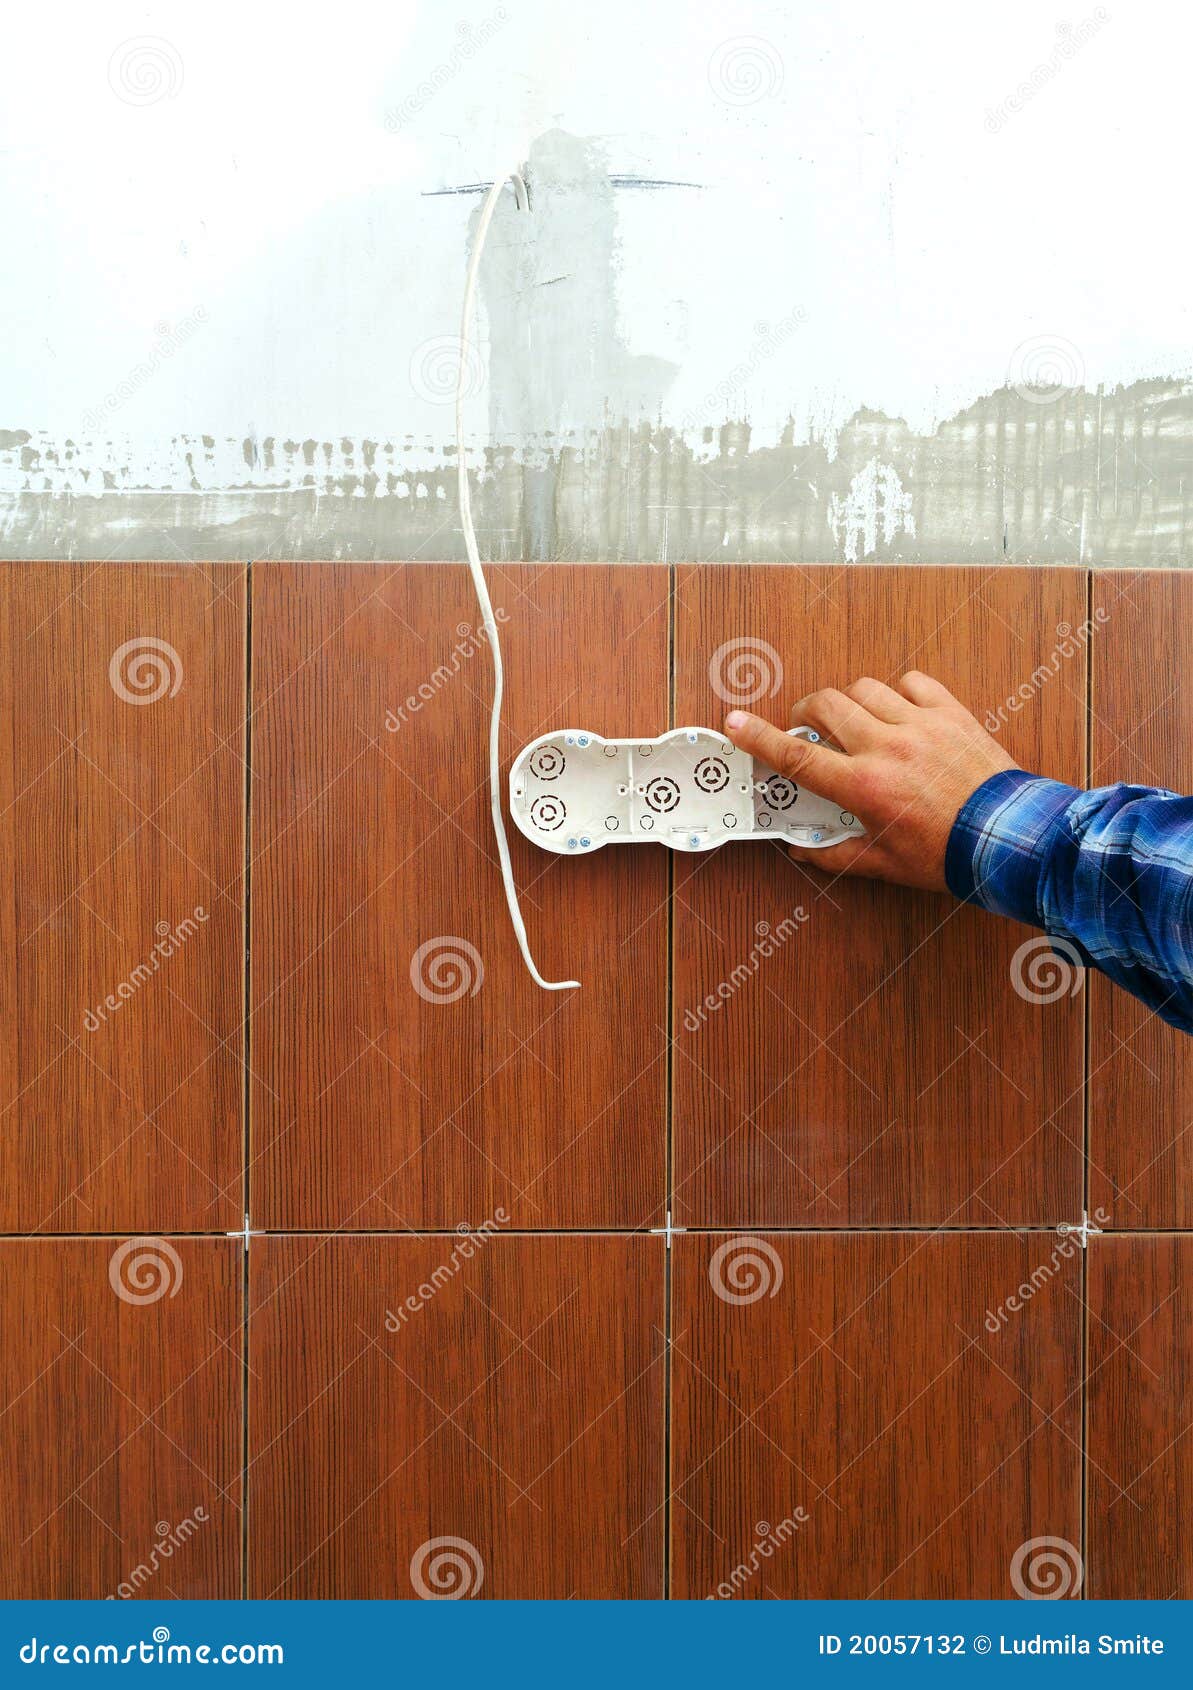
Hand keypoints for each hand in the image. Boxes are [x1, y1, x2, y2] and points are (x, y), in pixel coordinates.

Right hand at [724, 671, 1017, 891]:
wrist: (1010, 839)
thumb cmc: (949, 855)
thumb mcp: (884, 865)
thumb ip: (835, 854)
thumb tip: (800, 850)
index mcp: (864, 786)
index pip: (797, 756)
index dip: (760, 737)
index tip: (736, 723)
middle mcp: (886, 747)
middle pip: (825, 706)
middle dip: (807, 711)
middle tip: (808, 726)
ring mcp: (920, 724)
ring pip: (865, 689)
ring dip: (850, 700)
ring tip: (856, 720)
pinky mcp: (950, 713)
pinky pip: (912, 683)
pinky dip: (898, 691)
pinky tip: (900, 710)